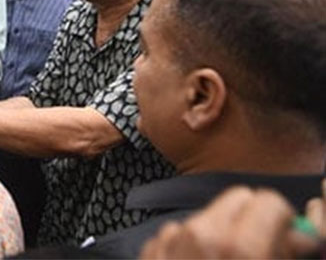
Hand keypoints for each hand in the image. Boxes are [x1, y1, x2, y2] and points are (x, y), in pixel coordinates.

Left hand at [139, 186, 318, 258]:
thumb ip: (284, 251)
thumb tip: (300, 235)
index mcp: (238, 247)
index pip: (269, 201)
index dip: (281, 221)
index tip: (283, 238)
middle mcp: (200, 235)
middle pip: (237, 197)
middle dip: (250, 219)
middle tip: (255, 247)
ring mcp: (170, 241)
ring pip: (207, 215)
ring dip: (218, 233)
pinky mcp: (149, 249)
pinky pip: (177, 233)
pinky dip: (187, 247)